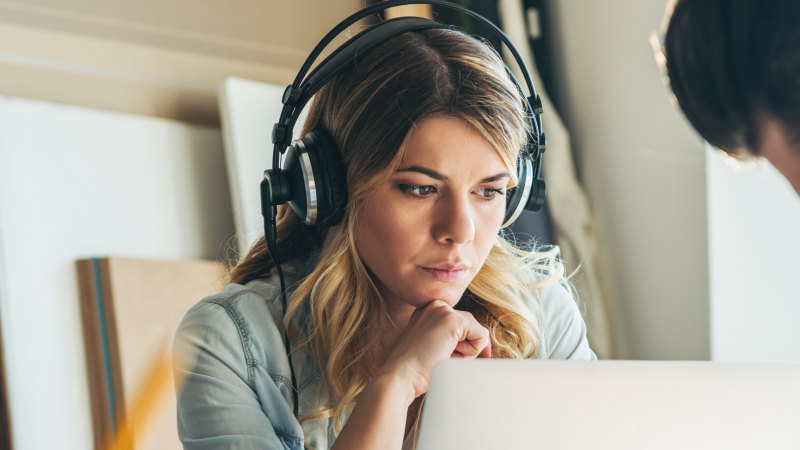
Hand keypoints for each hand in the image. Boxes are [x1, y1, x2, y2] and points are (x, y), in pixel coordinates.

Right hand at [376, 300, 491, 400]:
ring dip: (467, 351)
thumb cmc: (415, 369)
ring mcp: (443, 311)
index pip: (460, 324)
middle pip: (470, 325)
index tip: (460, 358)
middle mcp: (435, 306)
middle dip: (467, 347)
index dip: (465, 343)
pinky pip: (481, 336)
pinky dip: (472, 352)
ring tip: (443, 357)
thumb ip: (448, 338)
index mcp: (428, 311)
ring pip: (476, 331)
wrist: (400, 376)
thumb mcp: (432, 346)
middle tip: (444, 359)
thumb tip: (482, 340)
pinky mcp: (453, 320)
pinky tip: (449, 355)